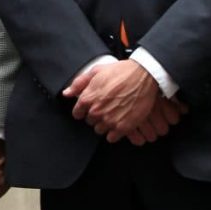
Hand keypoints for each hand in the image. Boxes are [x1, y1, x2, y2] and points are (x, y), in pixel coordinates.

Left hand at [64, 59, 185, 145]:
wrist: (143, 76)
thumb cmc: (120, 72)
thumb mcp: (96, 71)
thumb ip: (78, 83)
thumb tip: (66, 93)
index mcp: (88, 98)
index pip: (77, 113)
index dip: (83, 110)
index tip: (90, 108)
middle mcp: (96, 111)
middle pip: (90, 121)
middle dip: (95, 116)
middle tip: (106, 107)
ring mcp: (110, 120)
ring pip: (100, 130)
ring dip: (105, 124)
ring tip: (113, 114)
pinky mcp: (123, 127)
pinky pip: (111, 138)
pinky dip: (114, 133)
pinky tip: (119, 122)